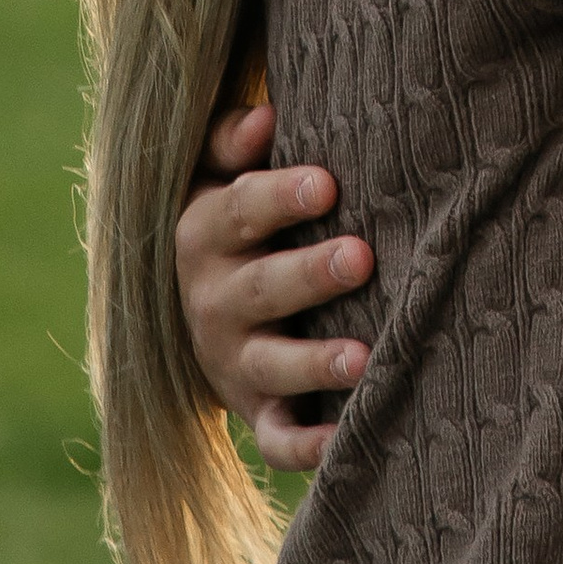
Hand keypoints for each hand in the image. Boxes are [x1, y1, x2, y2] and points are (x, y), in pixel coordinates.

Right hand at [177, 101, 375, 474]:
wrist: (198, 316)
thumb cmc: (234, 219)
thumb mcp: (213, 173)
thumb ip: (230, 138)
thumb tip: (266, 116)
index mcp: (204, 233)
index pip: (239, 210)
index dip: (280, 197)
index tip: (328, 183)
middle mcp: (213, 301)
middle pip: (262, 287)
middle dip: (310, 274)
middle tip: (361, 256)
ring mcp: (234, 362)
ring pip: (271, 366)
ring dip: (315, 364)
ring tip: (364, 356)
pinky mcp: (257, 413)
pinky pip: (277, 438)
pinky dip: (308, 446)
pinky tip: (348, 439)